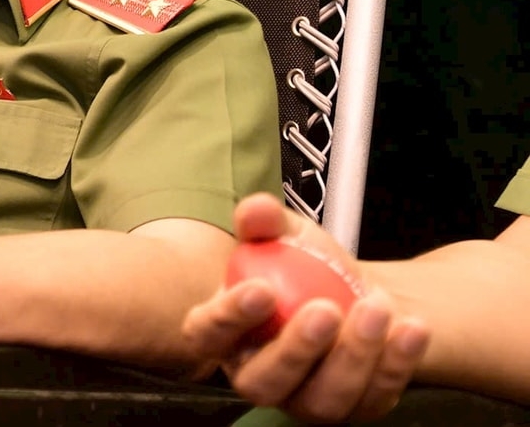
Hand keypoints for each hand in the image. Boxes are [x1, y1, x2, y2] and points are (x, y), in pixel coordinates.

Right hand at [183, 193, 428, 421]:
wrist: (352, 293)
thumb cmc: (303, 265)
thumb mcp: (285, 233)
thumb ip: (265, 220)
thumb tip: (256, 211)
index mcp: (222, 333)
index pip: (208, 334)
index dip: (229, 318)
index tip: (262, 289)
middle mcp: (256, 375)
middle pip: (263, 382)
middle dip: (296, 350)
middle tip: (327, 310)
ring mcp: (304, 400)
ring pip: (321, 400)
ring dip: (353, 357)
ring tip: (377, 307)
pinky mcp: (353, 409)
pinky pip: (372, 400)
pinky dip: (395, 365)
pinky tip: (411, 329)